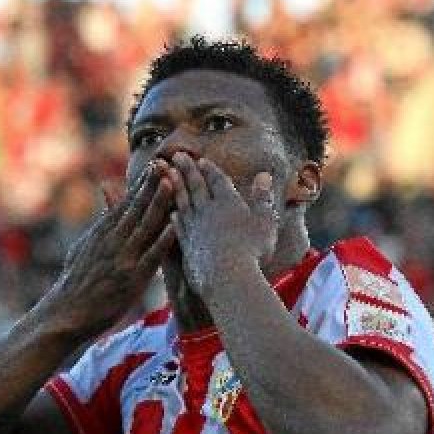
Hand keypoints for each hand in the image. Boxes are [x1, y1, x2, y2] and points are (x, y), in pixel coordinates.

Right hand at [41, 160, 174, 336]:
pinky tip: (177, 223)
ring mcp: (123, 258)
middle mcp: (112, 241)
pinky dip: (164, 238)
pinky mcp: (132, 278)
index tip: (156, 163)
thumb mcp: (84, 247)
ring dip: (159, 202)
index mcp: (102, 233)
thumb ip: (101, 220)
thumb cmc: (76, 284)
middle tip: (166, 160)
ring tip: (172, 181)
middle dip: (152, 183)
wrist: (65, 314)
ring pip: (145, 224)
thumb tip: (106, 191)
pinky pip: (152, 254)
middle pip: (136, 207)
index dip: (142, 183)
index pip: (125, 203)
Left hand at [167, 152, 277, 296]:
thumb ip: (263, 198)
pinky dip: (175, 217)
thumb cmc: (252, 250)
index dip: (209, 169)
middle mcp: (208, 211)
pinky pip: (178, 227)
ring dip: (175, 187)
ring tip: (168, 174)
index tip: (200, 160)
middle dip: (187, 169)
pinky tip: (172, 213)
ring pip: (183, 202)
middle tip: (176, 155)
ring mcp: (194, 228)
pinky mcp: (187, 246)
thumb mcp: (265, 222)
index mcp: (228, 202)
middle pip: (196, 186)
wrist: (227, 277)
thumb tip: (264, 175)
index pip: (217, 180)